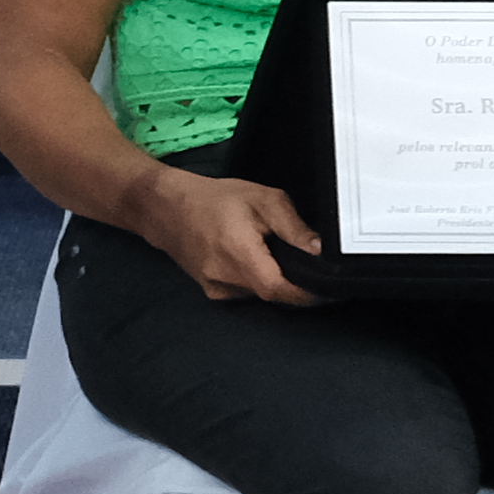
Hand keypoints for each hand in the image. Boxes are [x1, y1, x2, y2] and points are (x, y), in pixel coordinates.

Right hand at [134, 165, 326, 303]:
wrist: (165, 208)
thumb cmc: (212, 199)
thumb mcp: (262, 199)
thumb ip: (293, 226)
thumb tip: (318, 249)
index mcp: (239, 254)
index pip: (280, 290)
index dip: (308, 293)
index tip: (328, 288)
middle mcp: (225, 278)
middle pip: (274, 294)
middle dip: (295, 283)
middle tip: (307, 264)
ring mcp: (216, 288)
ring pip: (260, 294)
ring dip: (275, 280)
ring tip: (273, 253)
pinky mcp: (212, 291)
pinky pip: (246, 292)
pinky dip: (257, 279)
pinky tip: (253, 259)